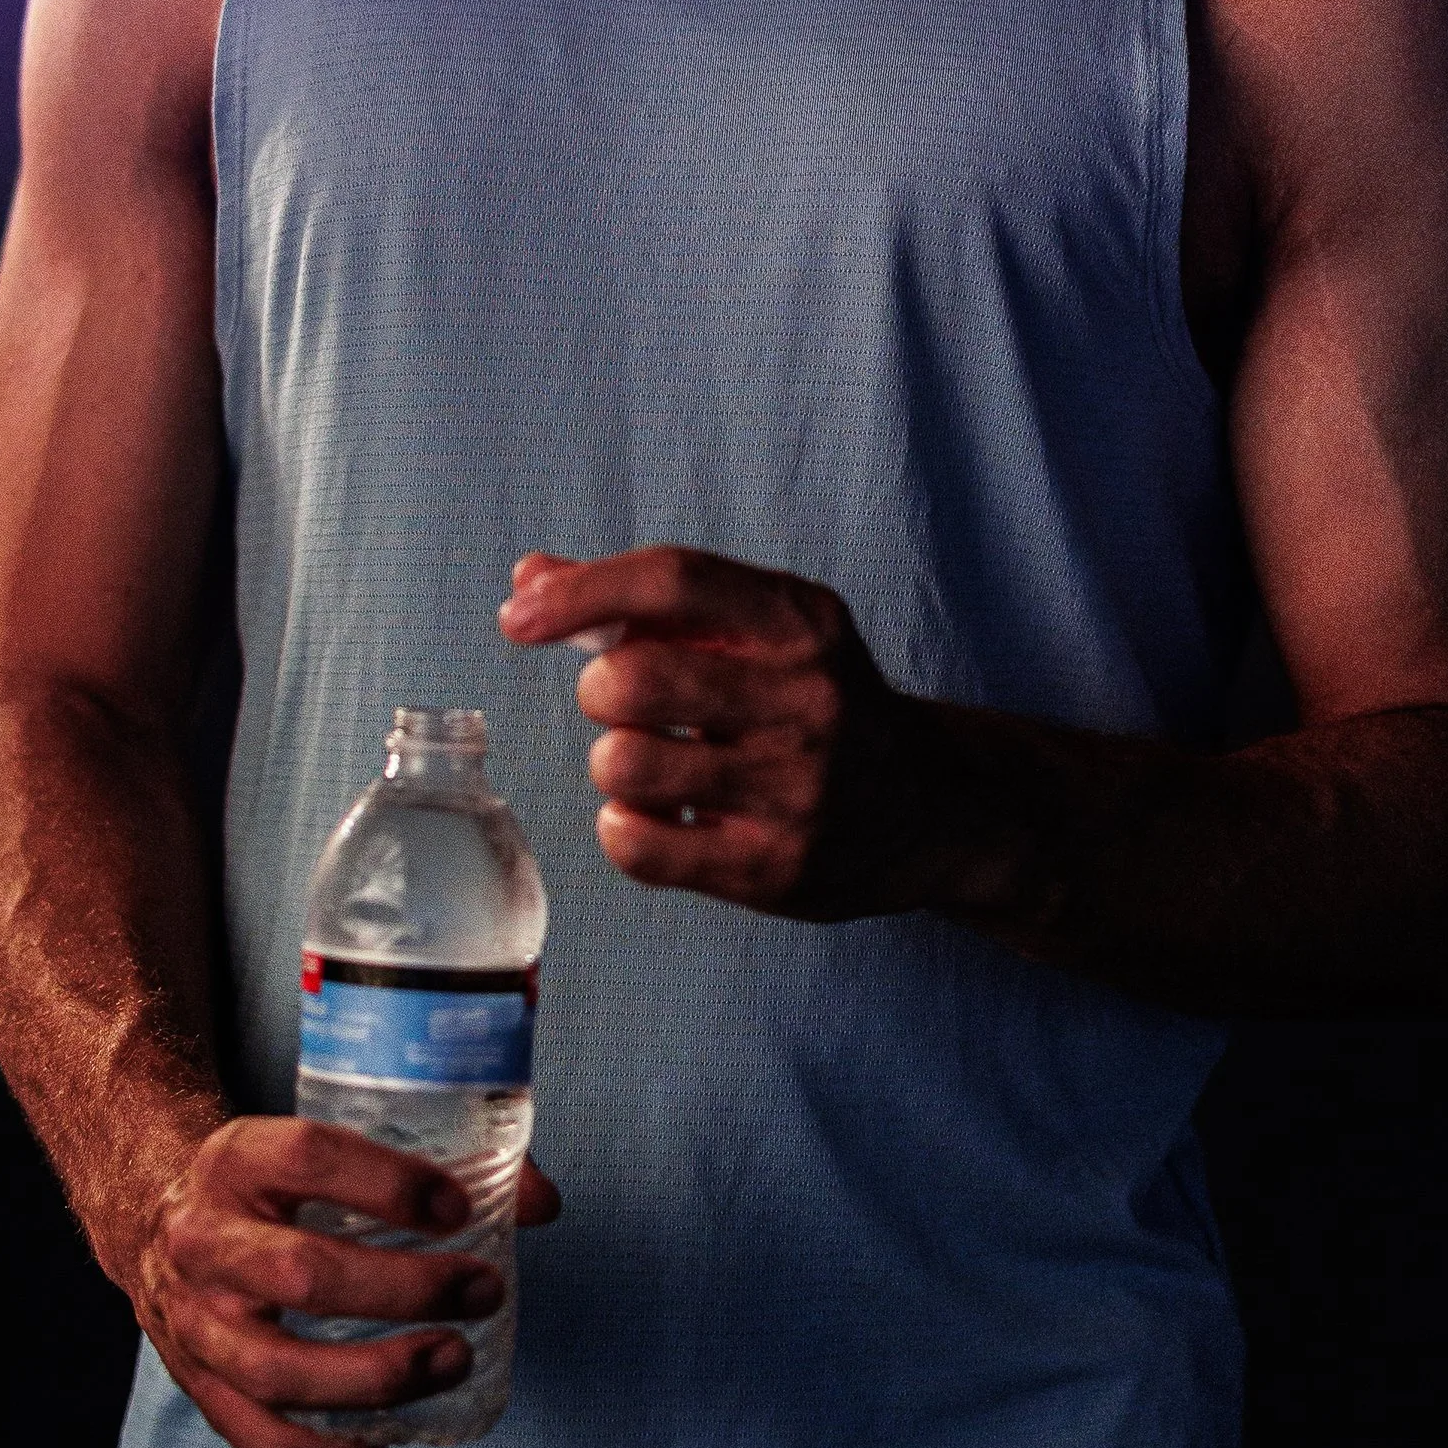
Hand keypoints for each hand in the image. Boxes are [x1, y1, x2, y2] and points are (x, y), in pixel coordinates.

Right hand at [132, 1115, 561, 1447]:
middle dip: (406, 1289)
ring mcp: (193, 1323)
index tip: (461, 1207)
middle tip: (483, 1290)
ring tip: (455, 1358)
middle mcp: (201, 1240)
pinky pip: (259, 1442)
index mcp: (238, 1158)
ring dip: (378, 1377)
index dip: (390, 1184)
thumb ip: (435, 1162)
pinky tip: (383, 1444)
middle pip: (302, 1275)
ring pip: (279, 1370)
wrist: (158, 1217)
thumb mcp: (328, 1144)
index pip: (309, 1158)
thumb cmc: (278, 1183)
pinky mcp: (197, 1388)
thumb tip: (542, 1203)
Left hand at [498, 545, 925, 917]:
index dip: (581, 591)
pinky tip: (659, 816)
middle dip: (601, 690)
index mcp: (800, 624)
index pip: (674, 581)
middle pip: (634, 678)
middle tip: (624, 704)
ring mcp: (795, 790)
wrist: (928, 808)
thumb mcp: (759, 630)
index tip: (519, 613)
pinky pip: (638, 846)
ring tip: (653, 763)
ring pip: (625, 765)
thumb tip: (530, 578)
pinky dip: (624, 828)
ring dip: (614, 763)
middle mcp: (808, 700)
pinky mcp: (774, 869)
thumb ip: (648, 602)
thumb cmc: (813, 702)